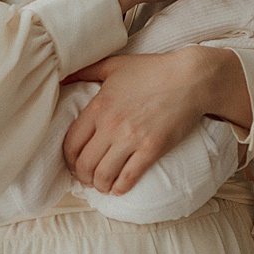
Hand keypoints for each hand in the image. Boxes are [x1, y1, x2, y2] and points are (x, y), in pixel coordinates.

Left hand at [61, 46, 247, 193]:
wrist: (191, 79)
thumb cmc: (153, 70)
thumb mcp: (114, 65)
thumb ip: (85, 70)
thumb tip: (62, 76)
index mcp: (98, 107)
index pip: (71, 143)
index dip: (68, 159)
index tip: (74, 164)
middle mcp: (110, 125)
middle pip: (84, 163)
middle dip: (82, 176)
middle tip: (87, 179)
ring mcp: (131, 139)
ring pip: (103, 175)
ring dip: (99, 185)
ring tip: (103, 186)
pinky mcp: (151, 149)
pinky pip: (129, 177)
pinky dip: (120, 188)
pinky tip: (119, 189)